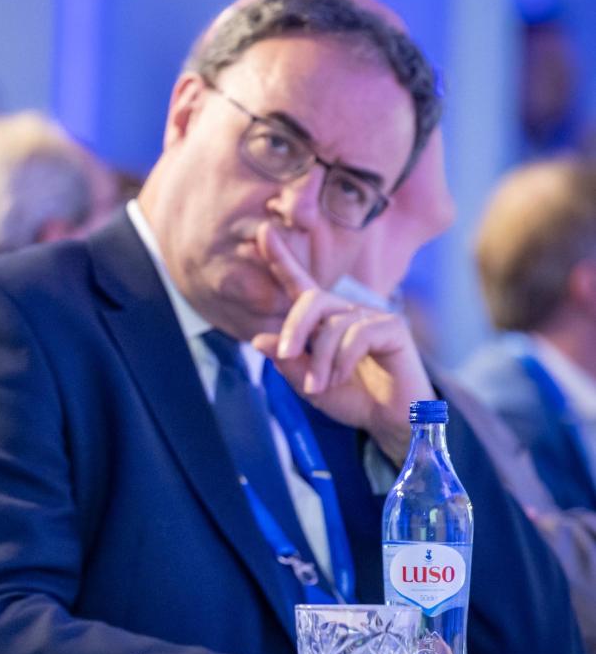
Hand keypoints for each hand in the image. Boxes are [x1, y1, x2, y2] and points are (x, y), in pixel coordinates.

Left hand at [249, 225, 432, 463]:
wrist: (390, 422)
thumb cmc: (353, 399)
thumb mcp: (309, 384)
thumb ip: (287, 362)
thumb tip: (259, 340)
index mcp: (324, 322)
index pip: (300, 285)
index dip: (282, 259)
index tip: (264, 231)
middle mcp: (347, 312)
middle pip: (312, 299)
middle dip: (294, 328)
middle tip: (287, 356)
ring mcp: (372, 317)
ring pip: (332, 324)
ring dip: (321, 360)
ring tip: (322, 385)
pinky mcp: (393, 328)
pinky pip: (357, 334)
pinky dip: (342, 360)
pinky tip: (345, 376)